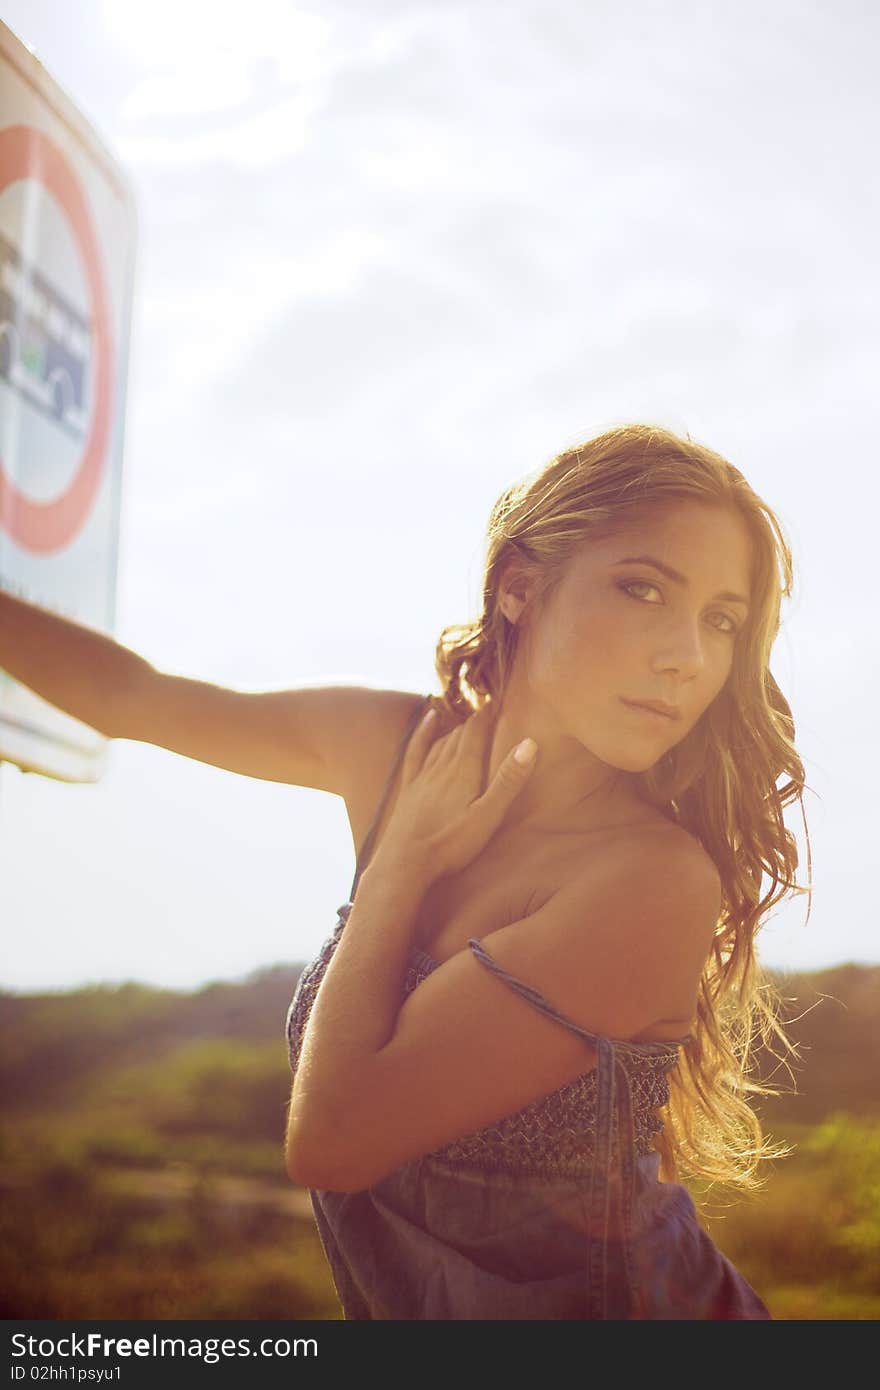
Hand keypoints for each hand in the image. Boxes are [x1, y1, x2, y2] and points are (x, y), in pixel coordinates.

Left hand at [379, 701, 537, 881]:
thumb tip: (529, 743)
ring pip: (441, 742)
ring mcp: (423, 777)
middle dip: (475, 720)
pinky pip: (416, 751)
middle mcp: (442, 767)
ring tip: (467, 720)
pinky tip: (428, 721)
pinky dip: (424, 733)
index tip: (499, 699)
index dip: (488, 713)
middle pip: (460, 734)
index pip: (477, 730)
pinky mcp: (409, 789)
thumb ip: (508, 780)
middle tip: (489, 709)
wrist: (404, 863)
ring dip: (455, 727)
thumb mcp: (488, 815)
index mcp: (464, 770)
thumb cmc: (451, 843)